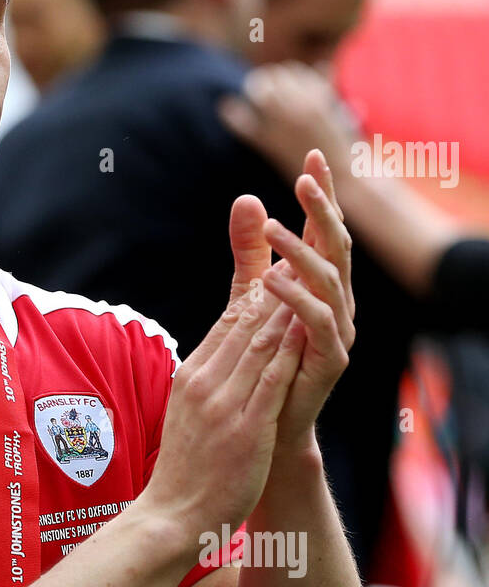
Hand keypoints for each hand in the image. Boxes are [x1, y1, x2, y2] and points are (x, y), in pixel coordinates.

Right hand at [142, 217, 306, 538]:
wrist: (170, 516)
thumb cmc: (184, 471)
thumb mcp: (187, 413)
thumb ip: (206, 381)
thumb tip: (220, 355)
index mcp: (191, 375)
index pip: (228, 321)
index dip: (259, 288)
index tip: (281, 260)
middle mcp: (205, 381)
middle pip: (245, 322)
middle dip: (276, 282)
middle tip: (301, 247)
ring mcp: (224, 403)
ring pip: (260, 342)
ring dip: (287, 304)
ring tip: (310, 273)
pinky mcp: (244, 427)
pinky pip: (271, 379)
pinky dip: (288, 347)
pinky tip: (306, 325)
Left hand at [220, 62, 358, 182]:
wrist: (345, 179)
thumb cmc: (345, 147)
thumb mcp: (338, 111)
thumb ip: (327, 86)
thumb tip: (322, 64)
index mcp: (321, 98)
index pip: (294, 72)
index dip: (286, 75)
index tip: (281, 79)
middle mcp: (304, 106)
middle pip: (277, 77)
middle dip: (269, 79)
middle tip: (261, 83)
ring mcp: (288, 124)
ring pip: (262, 94)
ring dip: (256, 89)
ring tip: (253, 91)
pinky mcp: (273, 143)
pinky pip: (248, 125)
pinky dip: (234, 116)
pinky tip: (225, 107)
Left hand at [223, 150, 354, 455]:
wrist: (261, 430)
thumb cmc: (259, 363)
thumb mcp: (249, 297)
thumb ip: (250, 251)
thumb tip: (248, 198)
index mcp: (321, 286)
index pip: (325, 230)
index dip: (323, 194)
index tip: (312, 155)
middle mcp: (337, 304)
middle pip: (337, 247)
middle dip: (323, 210)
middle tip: (304, 177)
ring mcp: (337, 332)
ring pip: (330, 281)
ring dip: (302, 251)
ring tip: (274, 227)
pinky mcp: (330, 361)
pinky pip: (319, 323)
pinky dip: (297, 299)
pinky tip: (272, 279)